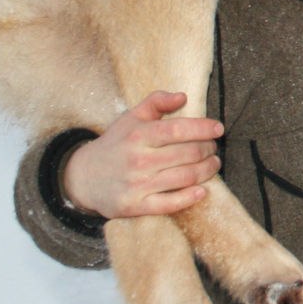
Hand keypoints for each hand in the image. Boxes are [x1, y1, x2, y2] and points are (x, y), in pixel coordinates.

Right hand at [63, 90, 222, 218]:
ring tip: (213, 164)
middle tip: (213, 148)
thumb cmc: (115, 144)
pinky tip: (202, 190)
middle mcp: (138, 159)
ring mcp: (138, 185)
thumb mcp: (130, 118)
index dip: (203, 128)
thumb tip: (183, 96)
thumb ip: (156, 102)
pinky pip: (171, 204)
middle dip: (208, 149)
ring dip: (206, 171)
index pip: (178, 129)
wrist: (83, 177)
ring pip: (185, 177)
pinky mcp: (136, 207)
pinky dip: (191, 197)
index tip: (218, 128)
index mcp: (138, 135)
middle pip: (187, 154)